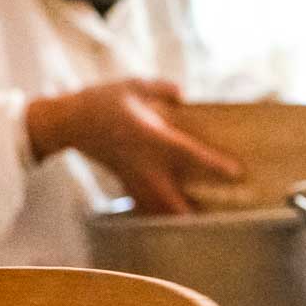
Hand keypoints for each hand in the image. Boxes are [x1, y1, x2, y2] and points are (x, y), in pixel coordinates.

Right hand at [26, 80, 240, 214]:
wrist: (68, 123)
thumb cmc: (101, 101)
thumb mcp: (132, 86)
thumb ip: (161, 88)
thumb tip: (183, 95)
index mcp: (152, 139)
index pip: (190, 156)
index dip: (215, 166)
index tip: (238, 173)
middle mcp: (145, 164)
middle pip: (173, 201)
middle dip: (194, 213)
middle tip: (220, 216)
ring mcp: (133, 177)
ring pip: (158, 208)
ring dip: (177, 216)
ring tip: (199, 218)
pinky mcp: (124, 182)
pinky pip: (145, 204)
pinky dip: (159, 210)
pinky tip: (171, 212)